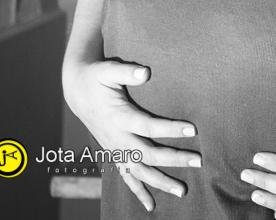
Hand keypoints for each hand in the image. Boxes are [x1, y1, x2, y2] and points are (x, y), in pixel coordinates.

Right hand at [62, 58, 200, 210]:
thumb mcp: (107, 70)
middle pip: (147, 154)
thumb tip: (145, 72)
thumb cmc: (96, 78)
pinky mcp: (114, 153)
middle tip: (199, 161)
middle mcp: (116, 137)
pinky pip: (126, 177)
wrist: (76, 91)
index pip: (148, 126)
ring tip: (182, 191)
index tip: (194, 129)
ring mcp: (115, 149)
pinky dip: (138, 191)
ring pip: (138, 171)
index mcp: (118, 117)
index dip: (170, 129)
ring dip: (160, 182)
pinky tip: (151, 205)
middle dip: (174, 159)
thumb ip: (126, 72)